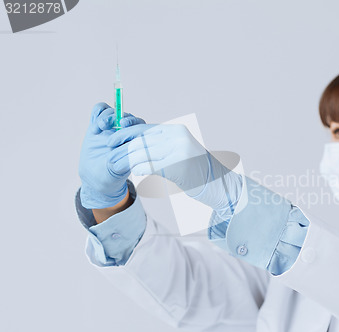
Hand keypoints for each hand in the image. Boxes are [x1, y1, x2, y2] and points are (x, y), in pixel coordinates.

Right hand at [79, 102, 144, 208]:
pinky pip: (99, 110)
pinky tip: (94, 126)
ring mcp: (110, 127)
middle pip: (125, 115)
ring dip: (106, 116)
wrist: (95, 175)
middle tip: (107, 125)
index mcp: (134, 139)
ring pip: (112, 112)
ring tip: (99, 128)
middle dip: (116, 117)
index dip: (132, 122)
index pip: (138, 124)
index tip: (123, 125)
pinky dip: (97, 112)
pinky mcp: (97, 125)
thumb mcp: (119, 168)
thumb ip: (125, 159)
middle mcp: (124, 131)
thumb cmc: (111, 174)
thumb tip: (131, 150)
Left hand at [107, 124, 241, 216]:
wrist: (215, 181)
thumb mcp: (178, 149)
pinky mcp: (178, 165)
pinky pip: (152, 166)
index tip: (112, 140)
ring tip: (118, 166)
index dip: (126, 134)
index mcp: (175, 130)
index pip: (145, 129)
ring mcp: (179, 150)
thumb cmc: (193, 168)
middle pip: (142, 140)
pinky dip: (141, 168)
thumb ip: (160, 143)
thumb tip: (134, 143)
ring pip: (144, 153)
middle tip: (110, 157)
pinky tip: (135, 172)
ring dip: (128, 161)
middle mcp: (177, 137)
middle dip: (123, 149)